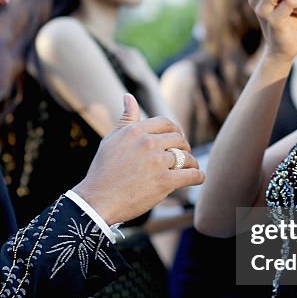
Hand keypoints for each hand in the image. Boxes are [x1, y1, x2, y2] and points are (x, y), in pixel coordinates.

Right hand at [73, 94, 203, 224]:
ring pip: (186, 157)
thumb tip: (128, 96)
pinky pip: (192, 175)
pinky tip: (197, 178)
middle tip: (182, 156)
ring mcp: (157, 162)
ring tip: (189, 169)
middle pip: (179, 139)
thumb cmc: (103, 171)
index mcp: (135, 131)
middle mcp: (147, 143)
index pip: (166, 123)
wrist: (98, 200)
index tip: (176, 140)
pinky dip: (198, 176)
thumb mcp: (111, 140)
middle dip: (183, 148)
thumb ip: (125, 119)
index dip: (175, 132)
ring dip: (191, 163)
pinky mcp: (165, 181)